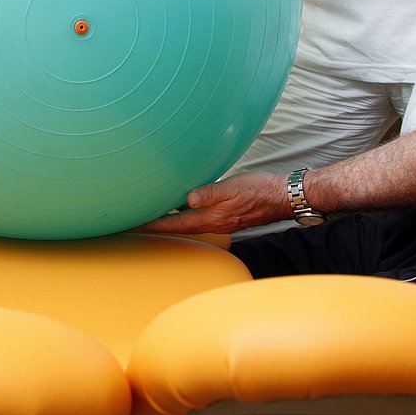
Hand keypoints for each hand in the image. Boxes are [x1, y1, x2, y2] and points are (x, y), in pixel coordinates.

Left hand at [140, 172, 290, 234]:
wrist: (281, 197)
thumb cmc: (258, 190)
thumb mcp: (232, 187)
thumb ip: (209, 193)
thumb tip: (188, 199)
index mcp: (210, 219)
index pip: (175, 224)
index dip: (154, 224)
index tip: (135, 224)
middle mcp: (212, 223)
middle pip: (178, 227)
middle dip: (157, 225)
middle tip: (137, 221)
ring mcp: (219, 221)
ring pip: (188, 223)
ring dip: (170, 220)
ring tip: (152, 215)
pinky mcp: (225, 216)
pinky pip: (198, 217)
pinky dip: (185, 214)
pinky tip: (181, 205)